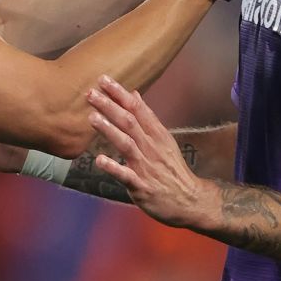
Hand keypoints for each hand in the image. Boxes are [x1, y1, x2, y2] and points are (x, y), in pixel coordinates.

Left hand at [86, 76, 214, 228]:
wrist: (190, 201)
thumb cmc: (172, 169)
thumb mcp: (163, 139)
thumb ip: (147, 118)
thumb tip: (134, 94)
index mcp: (157, 134)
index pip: (137, 109)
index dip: (120, 94)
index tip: (104, 79)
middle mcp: (152, 147)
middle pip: (130, 122)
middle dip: (110, 106)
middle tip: (90, 93)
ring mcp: (147, 167)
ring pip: (127, 144)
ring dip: (109, 130)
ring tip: (92, 118)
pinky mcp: (142, 186)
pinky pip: (126, 176)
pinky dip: (113, 167)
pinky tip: (99, 160)